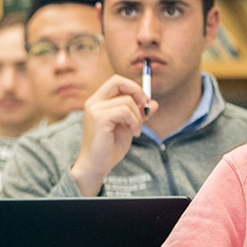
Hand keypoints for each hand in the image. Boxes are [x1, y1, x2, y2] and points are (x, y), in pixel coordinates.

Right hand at [71, 75, 157, 195]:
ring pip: (126, 101)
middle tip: (145, 108)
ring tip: (136, 131)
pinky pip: (125, 112)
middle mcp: (93, 102)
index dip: (133, 87)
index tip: (144, 102)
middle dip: (137, 91)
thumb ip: (138, 114)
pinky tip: (134, 133)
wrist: (96, 166)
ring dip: (137, 117)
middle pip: (117, 81)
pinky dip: (134, 122)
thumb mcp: (128, 127)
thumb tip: (154, 103)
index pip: (116, 82)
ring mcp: (95, 110)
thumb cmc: (109, 148)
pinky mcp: (100, 119)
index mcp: (97, 102)